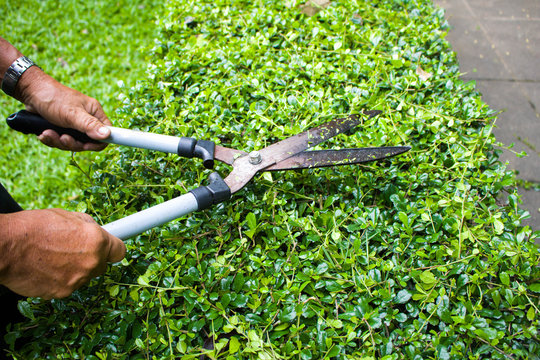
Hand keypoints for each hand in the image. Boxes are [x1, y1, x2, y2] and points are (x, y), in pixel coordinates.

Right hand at [0, 209, 125, 298]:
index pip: (120, 252)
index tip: (108, 248)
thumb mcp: (67, 216)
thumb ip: (87, 227)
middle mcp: (91, 263)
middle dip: (91, 258)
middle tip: (72, 249)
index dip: (112, 248)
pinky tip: (45, 268)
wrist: (5, 247)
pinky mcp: (61, 293)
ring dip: (74, 269)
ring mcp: (76, 280)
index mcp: (96, 242)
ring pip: (83, 276)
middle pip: (101, 266)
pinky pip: (66, 286)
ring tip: (52, 257)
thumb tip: (95, 232)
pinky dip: (59, 279)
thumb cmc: (33, 228)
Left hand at [17, 67, 111, 151]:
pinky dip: (51, 140)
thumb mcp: (72, 113)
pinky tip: (43, 134)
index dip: (98, 142)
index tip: (86, 145)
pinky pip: (60, 141)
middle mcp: (86, 120)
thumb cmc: (53, 98)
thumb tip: (107, 135)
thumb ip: (90, 125)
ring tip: (47, 133)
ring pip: (72, 143)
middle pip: (87, 142)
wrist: (30, 92)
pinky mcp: (61, 129)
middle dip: (73, 143)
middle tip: (63, 138)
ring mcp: (73, 125)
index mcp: (94, 113)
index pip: (106, 132)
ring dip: (58, 141)